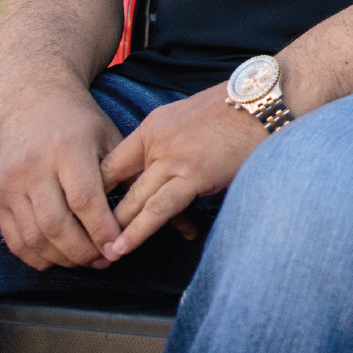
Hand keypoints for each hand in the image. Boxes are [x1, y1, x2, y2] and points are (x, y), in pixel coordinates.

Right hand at [0, 81, 125, 270]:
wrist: (33, 101)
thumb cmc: (80, 122)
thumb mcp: (109, 137)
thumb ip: (124, 174)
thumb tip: (151, 212)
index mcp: (67, 149)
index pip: (84, 200)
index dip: (101, 229)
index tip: (118, 246)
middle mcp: (34, 167)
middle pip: (56, 225)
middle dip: (83, 251)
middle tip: (104, 260)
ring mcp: (11, 183)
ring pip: (34, 237)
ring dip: (62, 258)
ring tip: (86, 260)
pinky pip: (14, 239)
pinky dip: (36, 255)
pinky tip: (59, 256)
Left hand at [98, 84, 265, 261]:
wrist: (265, 100)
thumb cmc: (236, 111)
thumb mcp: (189, 119)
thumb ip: (169, 144)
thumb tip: (161, 175)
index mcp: (152, 126)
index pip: (112, 163)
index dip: (97, 191)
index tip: (87, 213)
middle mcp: (156, 141)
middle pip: (117, 185)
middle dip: (101, 215)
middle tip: (88, 240)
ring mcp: (174, 158)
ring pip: (133, 200)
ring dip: (115, 229)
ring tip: (101, 252)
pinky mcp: (194, 174)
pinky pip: (158, 209)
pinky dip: (138, 231)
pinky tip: (124, 247)